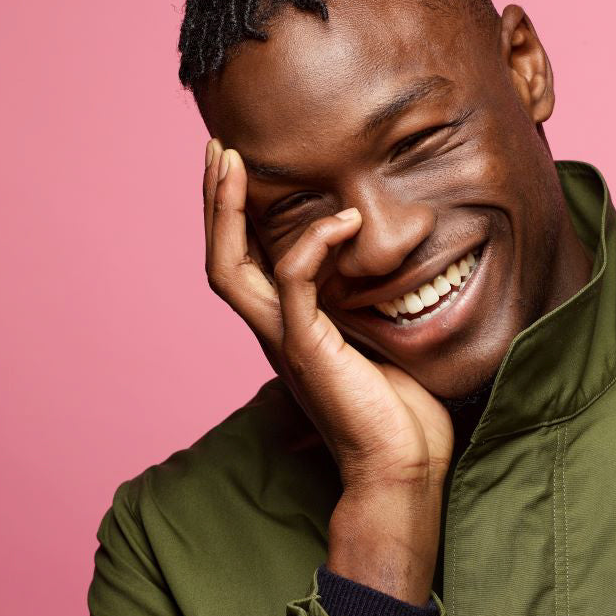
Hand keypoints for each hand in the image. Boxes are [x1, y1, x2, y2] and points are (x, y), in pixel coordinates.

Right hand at [203, 140, 453, 497]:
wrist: (401, 466)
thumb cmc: (400, 414)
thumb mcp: (380, 342)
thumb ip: (366, 305)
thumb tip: (386, 268)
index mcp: (287, 330)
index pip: (244, 264)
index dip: (233, 217)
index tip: (237, 168)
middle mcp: (274, 333)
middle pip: (220, 259)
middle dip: (215, 202)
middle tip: (218, 149)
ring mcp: (285, 341)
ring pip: (231, 269)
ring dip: (227, 212)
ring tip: (233, 163)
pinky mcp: (307, 350)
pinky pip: (294, 282)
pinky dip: (313, 244)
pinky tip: (343, 220)